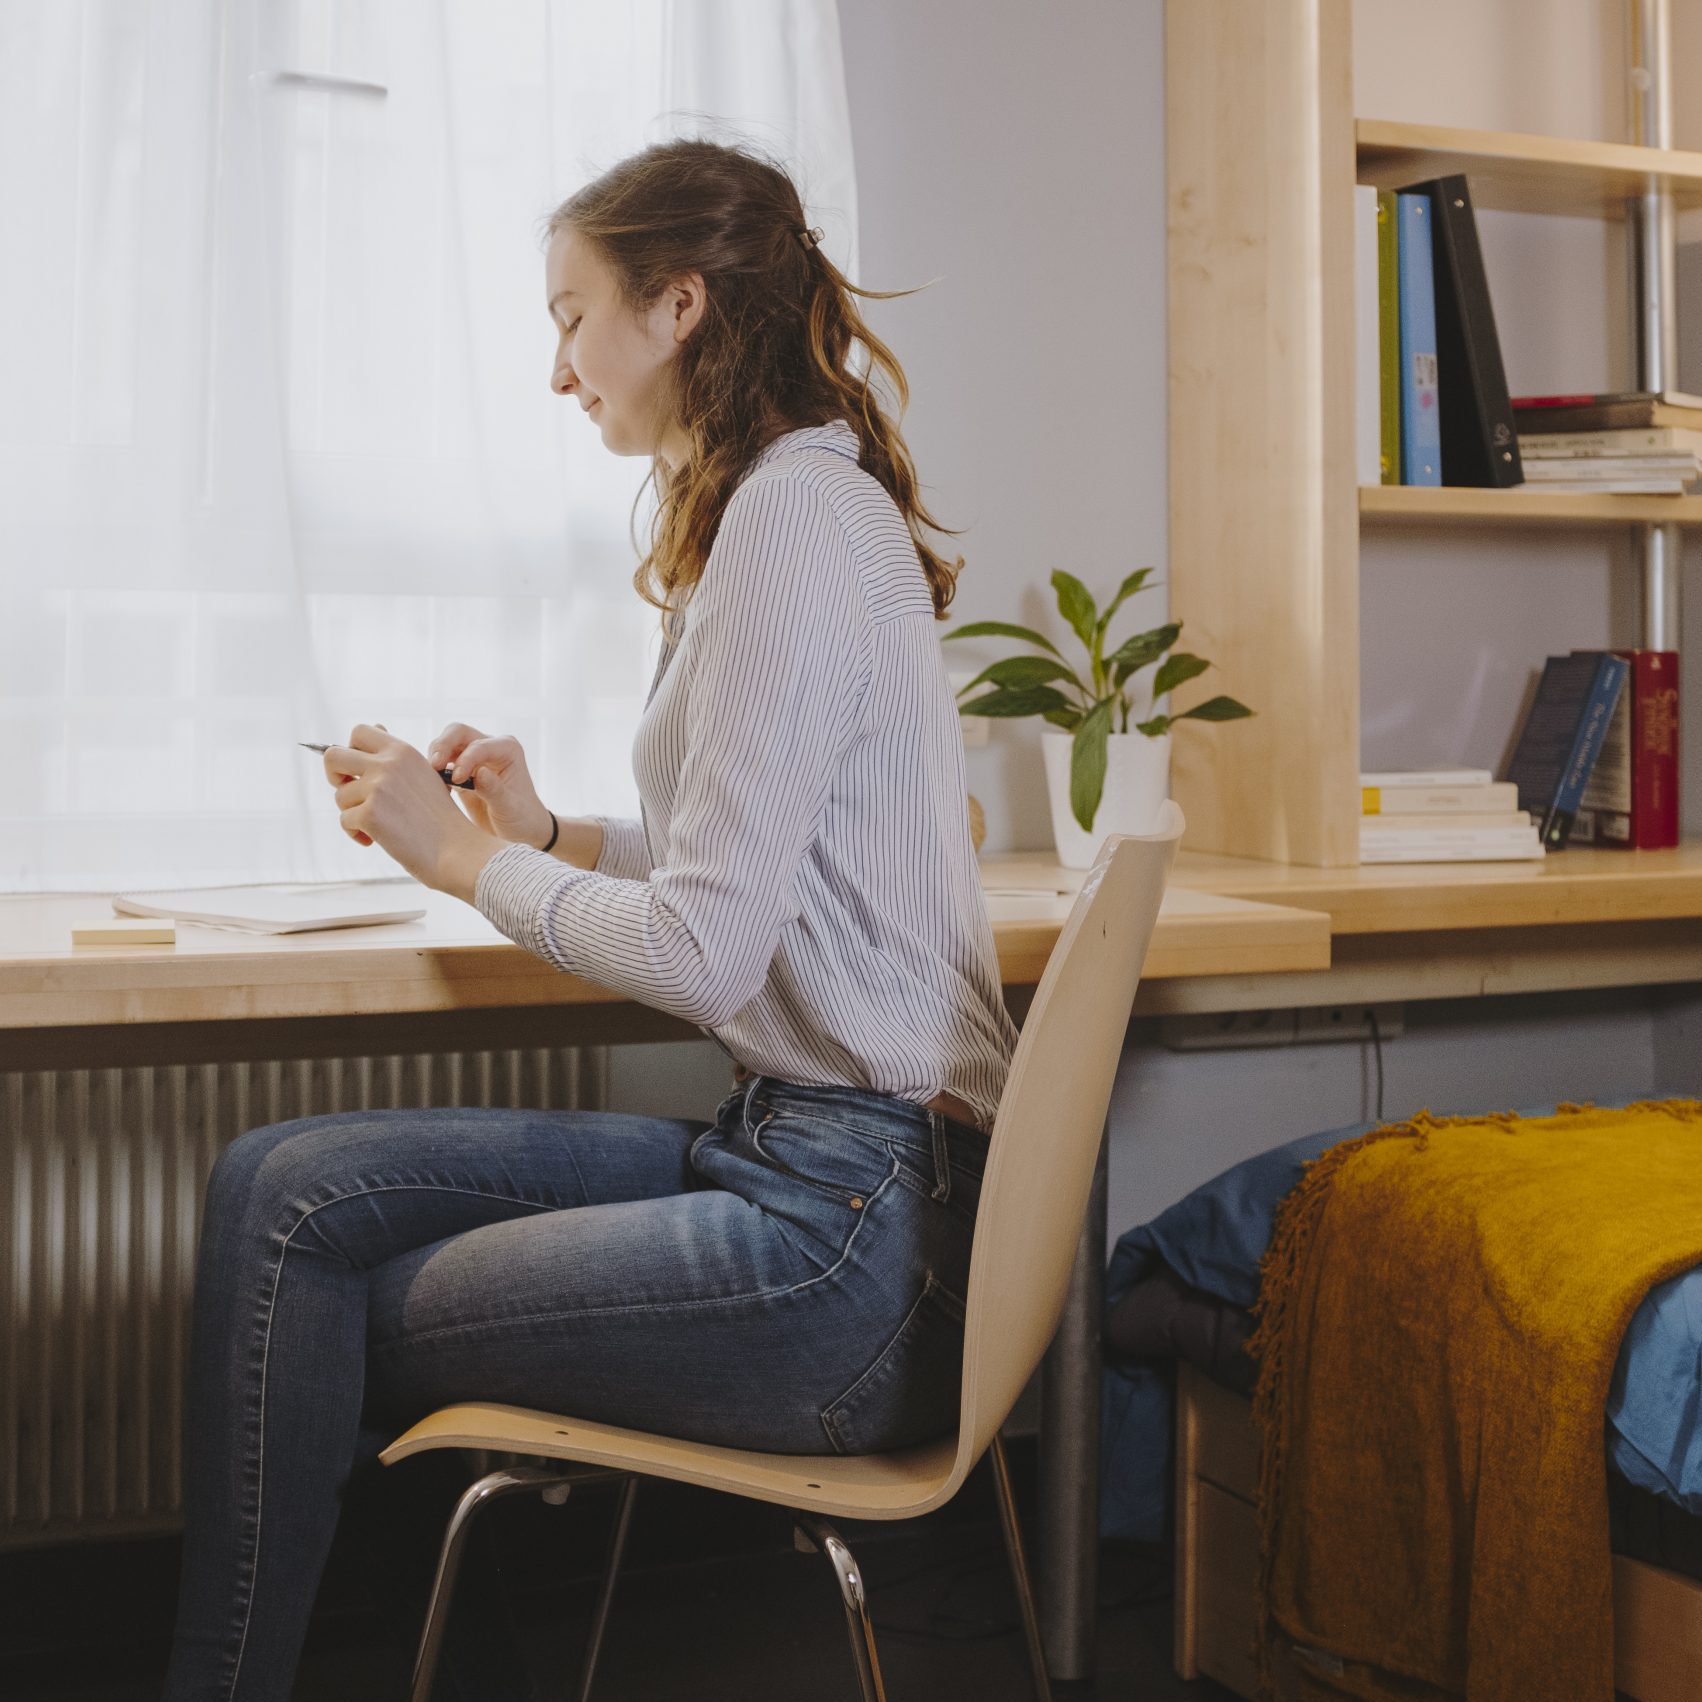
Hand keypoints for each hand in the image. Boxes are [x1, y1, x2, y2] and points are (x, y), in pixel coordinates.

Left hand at [323, 725, 497, 901]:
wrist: (457, 850)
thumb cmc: (439, 817)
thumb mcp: (423, 774)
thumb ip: (396, 754)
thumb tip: (376, 725)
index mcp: (402, 750)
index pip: (359, 732)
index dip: (352, 751)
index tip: (360, 771)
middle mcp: (388, 763)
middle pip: (332, 755)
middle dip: (334, 776)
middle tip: (350, 793)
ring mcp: (378, 787)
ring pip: (340, 796)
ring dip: (352, 812)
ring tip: (377, 825)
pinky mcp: (370, 813)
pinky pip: (345, 821)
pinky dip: (357, 834)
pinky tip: (376, 839)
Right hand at [426, 723, 555, 850]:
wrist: (519, 831)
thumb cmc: (521, 818)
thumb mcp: (510, 808)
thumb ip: (494, 790)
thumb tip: (479, 772)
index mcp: (508, 749)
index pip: (480, 746)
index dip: (465, 760)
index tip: (457, 780)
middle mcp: (490, 747)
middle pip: (458, 733)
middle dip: (442, 745)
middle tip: (433, 765)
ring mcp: (474, 757)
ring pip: (446, 745)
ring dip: (435, 757)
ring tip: (430, 778)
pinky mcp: (460, 771)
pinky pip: (442, 764)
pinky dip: (434, 772)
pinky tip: (434, 787)